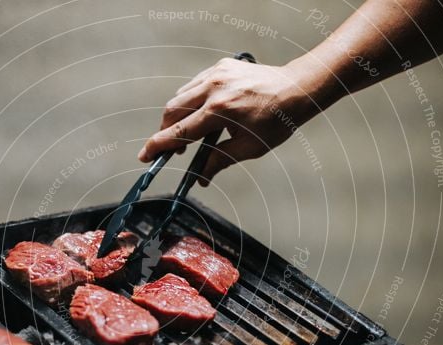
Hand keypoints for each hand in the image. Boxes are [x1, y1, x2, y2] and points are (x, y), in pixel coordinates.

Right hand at [138, 56, 333, 184]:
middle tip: (173, 150)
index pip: (180, 132)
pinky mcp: (220, 67)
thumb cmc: (277, 121)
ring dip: (178, 116)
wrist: (296, 89)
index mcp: (220, 111)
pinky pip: (194, 85)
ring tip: (189, 134)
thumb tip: (201, 179)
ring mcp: (216, 74)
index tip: (146, 156)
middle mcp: (214, 89)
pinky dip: (191, 101)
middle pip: (173, 111)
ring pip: (180, 96)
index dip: (159, 146)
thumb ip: (219, 161)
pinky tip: (201, 113)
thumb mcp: (250, 148)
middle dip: (167, 132)